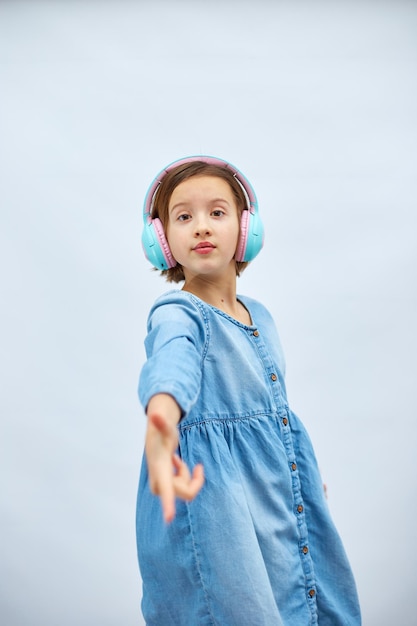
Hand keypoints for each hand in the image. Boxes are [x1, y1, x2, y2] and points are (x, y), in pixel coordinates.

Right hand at [145, 396, 204, 522]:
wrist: (155, 438)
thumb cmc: (161, 431)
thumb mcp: (164, 425)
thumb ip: (160, 420)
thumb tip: (154, 414)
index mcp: (159, 471)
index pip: (166, 489)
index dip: (167, 504)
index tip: (169, 518)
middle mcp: (159, 483)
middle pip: (187, 492)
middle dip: (194, 480)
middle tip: (192, 464)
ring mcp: (162, 488)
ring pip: (186, 491)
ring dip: (187, 475)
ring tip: (178, 460)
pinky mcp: (167, 489)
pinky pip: (185, 490)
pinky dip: (186, 476)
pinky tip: (176, 464)